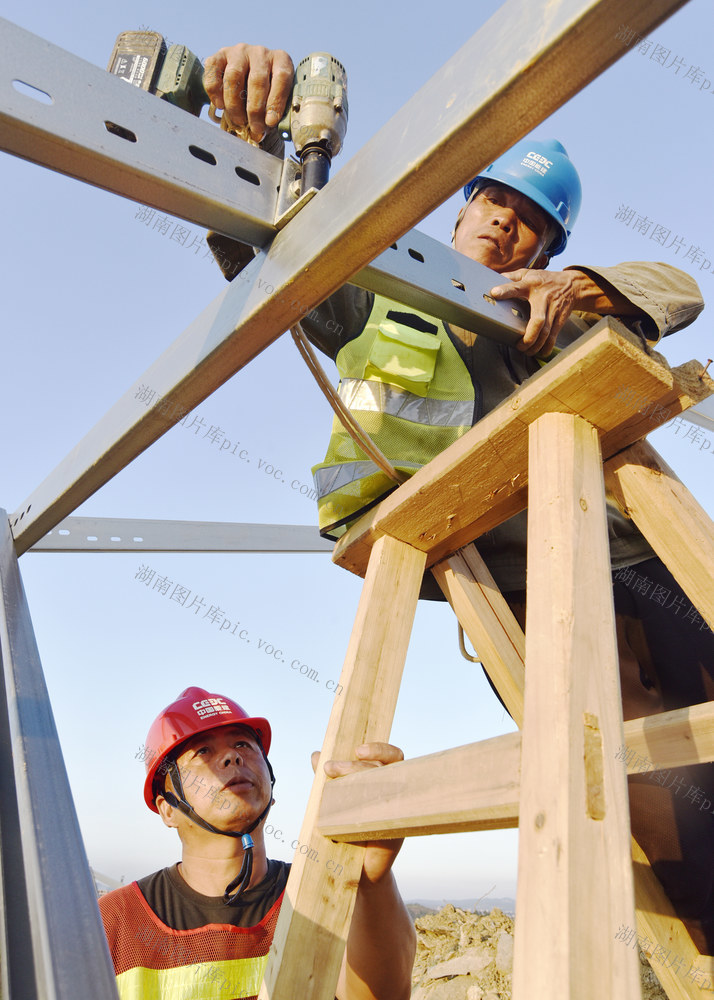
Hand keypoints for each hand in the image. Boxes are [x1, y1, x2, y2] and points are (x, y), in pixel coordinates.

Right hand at [203, 44, 293, 141]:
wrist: (249, 79)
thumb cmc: (267, 94)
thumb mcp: (278, 99)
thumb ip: (275, 111)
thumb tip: (266, 128)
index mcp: (281, 60)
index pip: (281, 78)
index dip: (275, 102)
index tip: (270, 123)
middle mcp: (260, 52)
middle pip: (256, 79)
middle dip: (255, 110)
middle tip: (254, 128)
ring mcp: (239, 51)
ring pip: (233, 76)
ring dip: (234, 104)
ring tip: (238, 120)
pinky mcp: (220, 55)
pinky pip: (213, 71)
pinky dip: (214, 91)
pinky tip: (220, 105)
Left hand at [312, 742, 404, 882]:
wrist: (355, 869)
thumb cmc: (348, 830)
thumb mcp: (336, 800)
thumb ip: (329, 777)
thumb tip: (316, 754)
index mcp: (382, 781)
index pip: (390, 756)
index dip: (379, 749)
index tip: (356, 750)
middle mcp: (393, 793)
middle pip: (385, 769)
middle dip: (355, 765)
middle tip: (330, 768)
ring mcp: (395, 811)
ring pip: (388, 786)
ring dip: (361, 780)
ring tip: (333, 779)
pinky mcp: (395, 832)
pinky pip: (390, 814)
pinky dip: (376, 805)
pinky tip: (357, 806)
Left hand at [490, 268, 578, 356]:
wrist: (573, 285)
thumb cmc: (544, 280)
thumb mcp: (528, 273)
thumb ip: (511, 277)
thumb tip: (493, 279)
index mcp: (531, 284)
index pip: (517, 287)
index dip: (506, 290)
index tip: (494, 293)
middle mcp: (543, 298)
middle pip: (538, 320)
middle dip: (529, 336)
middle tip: (519, 345)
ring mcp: (553, 309)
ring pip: (546, 332)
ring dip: (536, 345)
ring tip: (526, 351)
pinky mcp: (560, 319)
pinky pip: (554, 336)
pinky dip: (547, 347)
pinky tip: (540, 353)